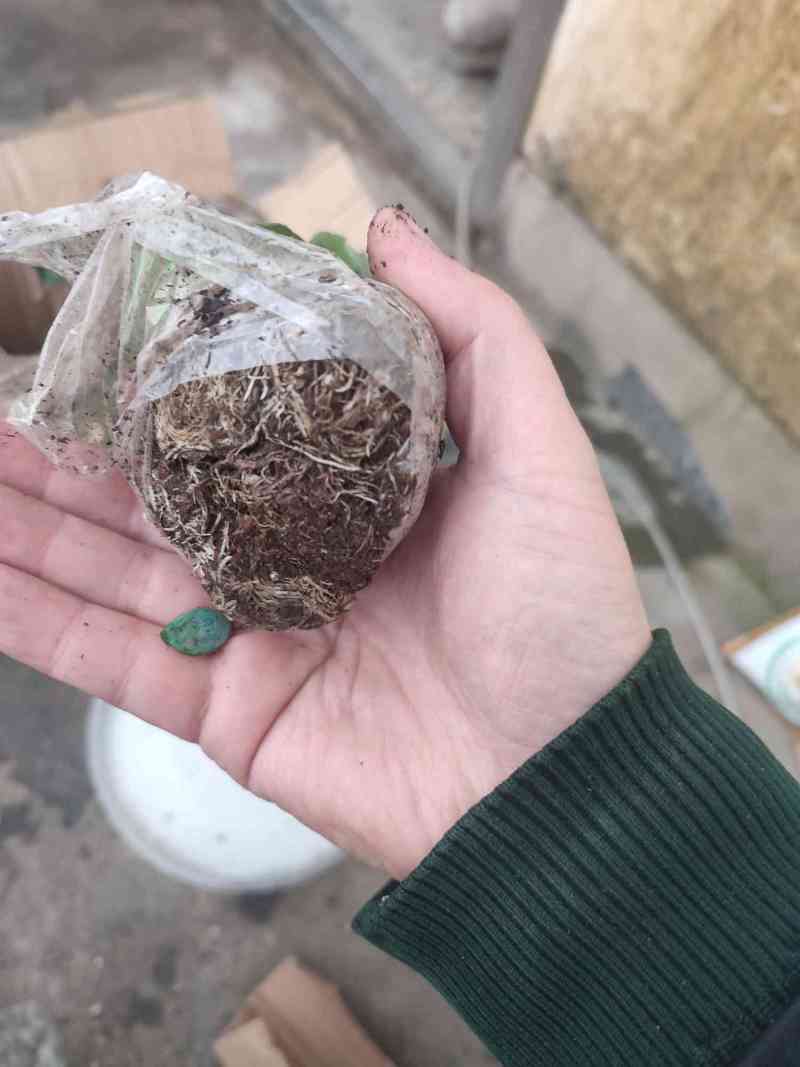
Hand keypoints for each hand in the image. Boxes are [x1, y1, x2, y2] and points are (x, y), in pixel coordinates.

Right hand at [0, 210, 649, 878]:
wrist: (556, 777)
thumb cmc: (557, 607)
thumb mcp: (535, 445)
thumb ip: (471, 332)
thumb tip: (380, 228)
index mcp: (353, 492)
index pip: (237, 420)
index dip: (166, 375)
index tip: (96, 324)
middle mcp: (290, 555)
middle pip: (156, 489)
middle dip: (68, 445)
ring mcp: (246, 633)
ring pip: (110, 563)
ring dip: (27, 515)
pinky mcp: (219, 708)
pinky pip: (107, 657)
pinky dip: (32, 615)